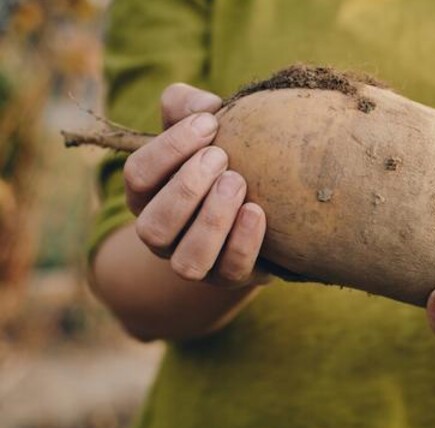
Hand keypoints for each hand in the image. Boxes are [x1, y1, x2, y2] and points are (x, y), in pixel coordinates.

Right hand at [124, 83, 266, 286]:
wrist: (260, 206)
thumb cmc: (222, 158)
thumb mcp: (203, 128)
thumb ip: (191, 106)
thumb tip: (204, 106)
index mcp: (148, 194)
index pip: (137, 175)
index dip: (169, 148)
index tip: (209, 122)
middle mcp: (162, 234)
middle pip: (153, 225)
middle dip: (186, 188)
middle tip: (221, 157)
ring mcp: (194, 260)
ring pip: (187, 260)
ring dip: (211, 220)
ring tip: (238, 183)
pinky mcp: (229, 276)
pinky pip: (230, 270)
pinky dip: (243, 242)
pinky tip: (257, 211)